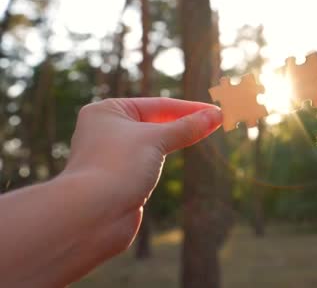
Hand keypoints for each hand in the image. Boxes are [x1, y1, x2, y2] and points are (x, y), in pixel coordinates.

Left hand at [64, 97, 221, 213]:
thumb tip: (216, 114)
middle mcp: (106, 130)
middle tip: (217, 121)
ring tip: (204, 134)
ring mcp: (112, 155)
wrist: (93, 215)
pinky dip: (165, 157)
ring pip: (152, 143)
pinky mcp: (119, 178)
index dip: (190, 109)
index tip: (218, 111)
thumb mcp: (156, 140)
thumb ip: (186, 127)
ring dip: (176, 139)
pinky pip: (148, 161)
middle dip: (185, 122)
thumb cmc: (118, 167)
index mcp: (107, 111)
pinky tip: (178, 156)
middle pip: (155, 121)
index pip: (158, 105)